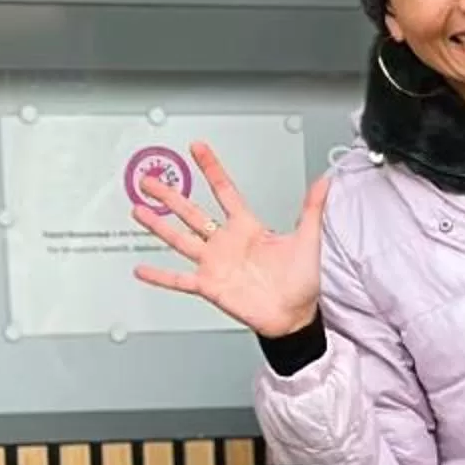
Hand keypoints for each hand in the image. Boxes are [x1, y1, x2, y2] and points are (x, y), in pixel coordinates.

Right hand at [131, 142, 330, 338]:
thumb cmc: (303, 281)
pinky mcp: (210, 286)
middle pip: (191, 212)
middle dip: (170, 195)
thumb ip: (312, 209)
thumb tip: (325, 182)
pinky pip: (180, 280)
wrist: (296, 316)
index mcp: (247, 227)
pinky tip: (142, 269)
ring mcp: (215, 264)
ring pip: (180, 239)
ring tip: (138, 210)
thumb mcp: (309, 239)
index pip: (224, 191)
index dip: (211, 169)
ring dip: (158, 225)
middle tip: (150, 180)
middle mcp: (226, 243)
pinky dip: (160, 275)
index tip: (198, 149)